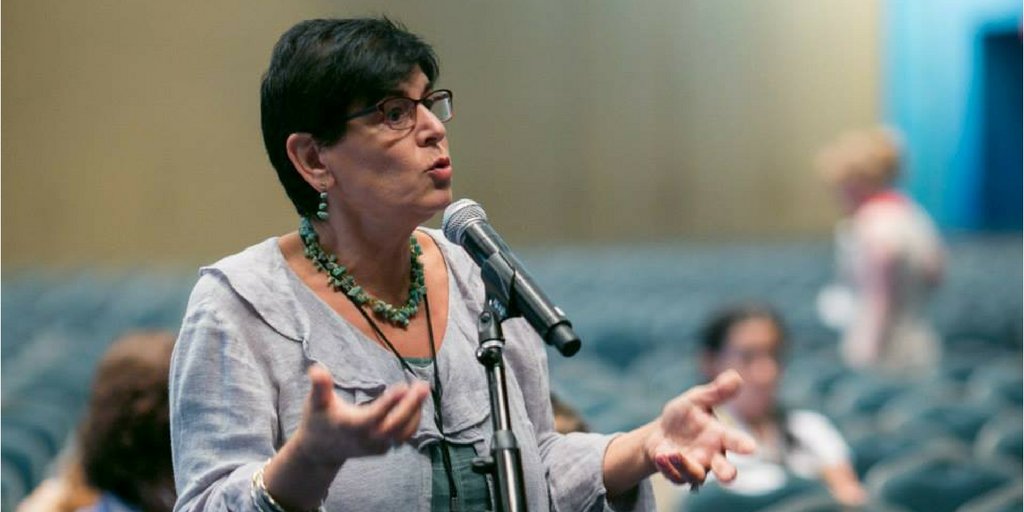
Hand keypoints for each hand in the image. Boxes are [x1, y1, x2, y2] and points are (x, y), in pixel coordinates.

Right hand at [292, 363, 430, 467]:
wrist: (320, 451)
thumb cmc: (318, 420)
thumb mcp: (315, 403)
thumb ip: (319, 387)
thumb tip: (316, 369)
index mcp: (351, 426)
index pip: (374, 416)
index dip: (389, 403)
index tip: (403, 386)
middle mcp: (366, 438)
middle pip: (395, 425)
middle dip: (411, 406)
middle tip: (423, 385)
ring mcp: (376, 446)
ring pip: (403, 432)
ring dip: (416, 412)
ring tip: (422, 389)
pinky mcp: (382, 449)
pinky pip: (403, 436)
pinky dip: (413, 421)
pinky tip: (417, 402)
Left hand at [643, 370, 755, 486]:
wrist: (660, 432)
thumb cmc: (685, 416)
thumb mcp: (696, 399)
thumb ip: (716, 392)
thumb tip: (736, 376)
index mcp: (720, 437)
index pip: (735, 441)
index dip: (743, 445)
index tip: (751, 448)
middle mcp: (711, 456)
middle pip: (725, 470)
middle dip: (726, 473)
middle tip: (728, 475)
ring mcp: (695, 467)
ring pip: (697, 475)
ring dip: (686, 466)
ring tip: (673, 453)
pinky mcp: (677, 474)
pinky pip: (675, 477)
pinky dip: (668, 468)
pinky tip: (661, 455)